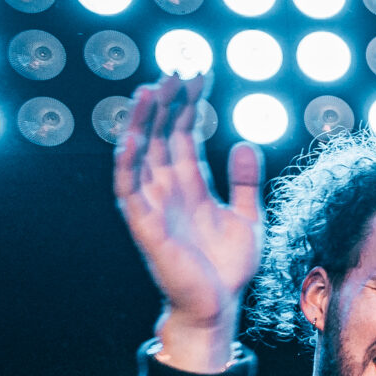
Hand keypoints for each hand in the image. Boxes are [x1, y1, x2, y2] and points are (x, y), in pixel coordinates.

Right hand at [112, 73, 260, 372]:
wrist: (217, 307)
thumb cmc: (227, 267)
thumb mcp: (247, 216)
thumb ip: (245, 181)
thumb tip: (246, 141)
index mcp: (190, 184)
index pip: (184, 133)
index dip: (189, 104)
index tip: (197, 73)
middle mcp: (167, 188)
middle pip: (161, 135)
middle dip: (168, 102)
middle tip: (177, 68)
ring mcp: (153, 204)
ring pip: (140, 153)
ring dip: (144, 122)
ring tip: (152, 88)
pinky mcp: (145, 224)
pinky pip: (129, 188)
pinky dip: (128, 161)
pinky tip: (132, 135)